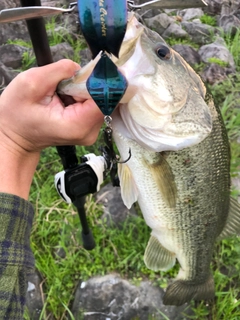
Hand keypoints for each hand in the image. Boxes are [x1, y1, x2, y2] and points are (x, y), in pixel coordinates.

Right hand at [0, 59, 103, 198]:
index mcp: (77, 125)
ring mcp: (90, 132)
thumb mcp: (31, 83)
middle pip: (104, 99)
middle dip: (89, 84)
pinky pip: (94, 105)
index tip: (96, 66)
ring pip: (100, 101)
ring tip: (62, 92)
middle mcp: (89, 132)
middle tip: (66, 82)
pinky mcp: (89, 128)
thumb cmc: (18, 113)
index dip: (102, 80)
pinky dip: (83, 96)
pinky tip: (67, 98)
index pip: (104, 99)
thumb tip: (80, 67)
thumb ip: (59, 71)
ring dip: (84, 90)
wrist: (16, 135)